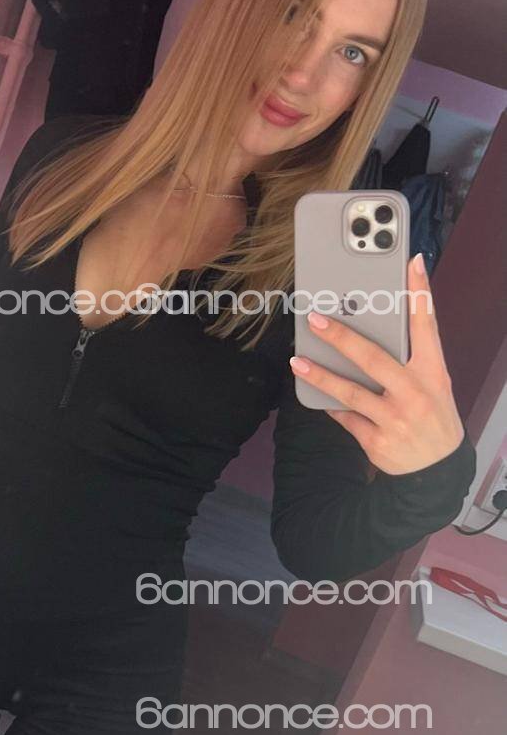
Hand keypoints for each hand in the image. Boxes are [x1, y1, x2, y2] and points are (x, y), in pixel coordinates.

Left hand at [289, 253, 464, 474]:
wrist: (436, 470)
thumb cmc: (431, 416)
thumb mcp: (434, 384)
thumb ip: (410, 357)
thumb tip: (372, 325)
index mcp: (433, 373)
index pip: (427, 326)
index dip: (420, 293)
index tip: (411, 264)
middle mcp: (415, 393)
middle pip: (373, 358)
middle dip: (341, 337)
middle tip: (315, 320)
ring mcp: (395, 419)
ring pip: (350, 392)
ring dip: (320, 375)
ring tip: (297, 361)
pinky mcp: (377, 440)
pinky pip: (344, 417)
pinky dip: (330, 405)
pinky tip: (315, 394)